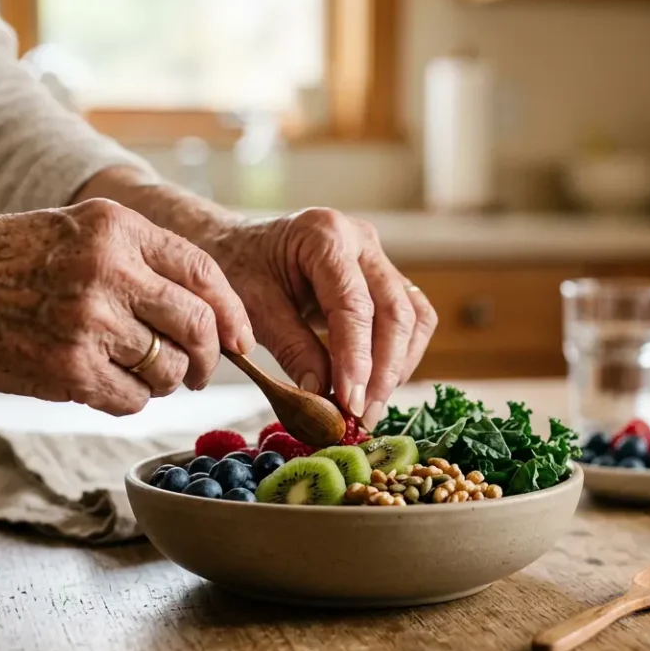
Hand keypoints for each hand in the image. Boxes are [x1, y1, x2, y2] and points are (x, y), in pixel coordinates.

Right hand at [0, 199, 253, 415]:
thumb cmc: (7, 262)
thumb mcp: (78, 230)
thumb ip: (142, 257)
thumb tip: (211, 307)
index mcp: (117, 229)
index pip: (204, 273)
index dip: (232, 313)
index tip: (239, 339)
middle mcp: (110, 271)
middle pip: (197, 325)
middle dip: (210, 356)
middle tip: (200, 370)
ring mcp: (90, 323)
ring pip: (169, 369)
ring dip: (166, 381)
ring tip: (138, 371)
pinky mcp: (69, 370)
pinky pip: (133, 399)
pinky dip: (131, 399)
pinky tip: (106, 384)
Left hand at [207, 208, 437, 427]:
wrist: (236, 244)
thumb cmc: (238, 266)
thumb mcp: (251, 305)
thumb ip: (289, 345)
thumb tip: (321, 393)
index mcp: (325, 234)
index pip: (354, 305)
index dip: (356, 358)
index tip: (350, 402)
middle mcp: (361, 240)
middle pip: (395, 311)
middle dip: (383, 371)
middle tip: (362, 416)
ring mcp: (378, 259)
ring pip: (413, 317)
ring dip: (398, 367)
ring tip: (369, 407)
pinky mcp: (384, 280)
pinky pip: (411, 320)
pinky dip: (400, 356)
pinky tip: (377, 385)